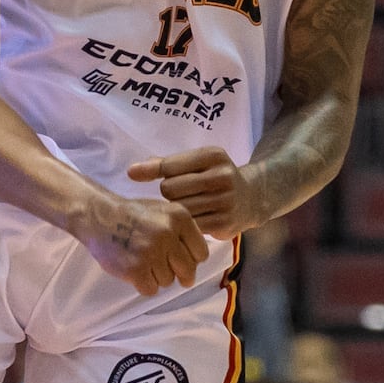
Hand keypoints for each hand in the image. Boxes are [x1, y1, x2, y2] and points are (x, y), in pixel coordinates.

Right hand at [76, 188, 207, 295]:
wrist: (98, 216)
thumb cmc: (132, 215)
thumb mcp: (163, 211)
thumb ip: (183, 231)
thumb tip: (198, 259)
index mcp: (179, 217)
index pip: (201, 253)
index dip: (192, 260)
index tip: (182, 261)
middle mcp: (168, 233)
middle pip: (188, 270)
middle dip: (179, 274)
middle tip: (166, 269)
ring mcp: (151, 251)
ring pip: (168, 281)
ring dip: (157, 277)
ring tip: (143, 262)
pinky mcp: (135, 268)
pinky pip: (150, 290)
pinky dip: (144, 285)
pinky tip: (136, 271)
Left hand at [126, 147, 259, 241]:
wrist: (251, 198)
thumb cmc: (215, 177)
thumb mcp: (197, 162)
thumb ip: (166, 164)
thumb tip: (132, 172)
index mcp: (214, 156)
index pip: (169, 166)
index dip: (151, 172)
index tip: (135, 175)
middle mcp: (222, 177)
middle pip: (170, 189)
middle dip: (167, 192)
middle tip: (177, 193)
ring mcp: (225, 202)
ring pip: (178, 209)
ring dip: (175, 209)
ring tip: (185, 205)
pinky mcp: (224, 224)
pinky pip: (189, 226)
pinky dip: (184, 224)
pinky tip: (188, 220)